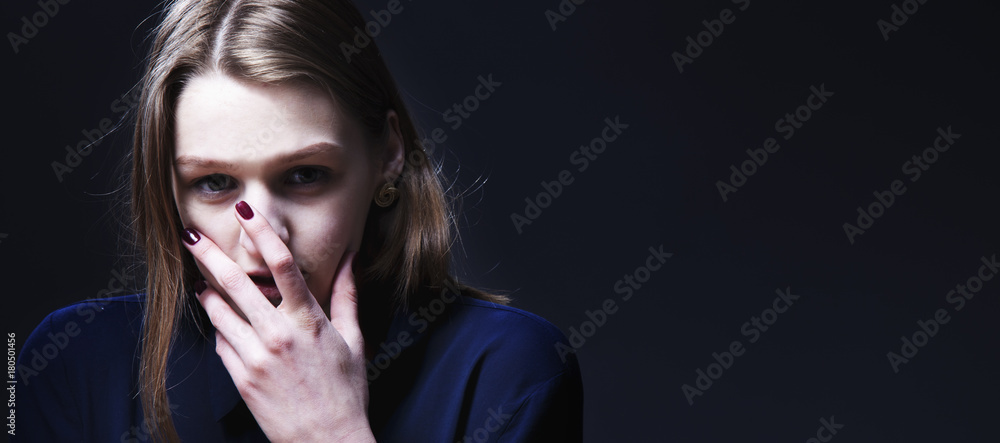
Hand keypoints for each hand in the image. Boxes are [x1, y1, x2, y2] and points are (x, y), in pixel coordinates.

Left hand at [182, 202, 374, 441]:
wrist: (327, 440)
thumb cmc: (346, 390)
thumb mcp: (354, 340)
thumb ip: (347, 295)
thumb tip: (350, 258)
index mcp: (309, 321)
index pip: (284, 266)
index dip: (263, 234)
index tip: (247, 213)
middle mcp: (278, 335)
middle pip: (236, 283)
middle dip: (210, 255)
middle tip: (192, 235)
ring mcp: (256, 357)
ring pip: (219, 312)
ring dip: (207, 290)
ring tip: (202, 278)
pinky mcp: (240, 378)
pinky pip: (221, 342)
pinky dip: (219, 326)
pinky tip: (222, 319)